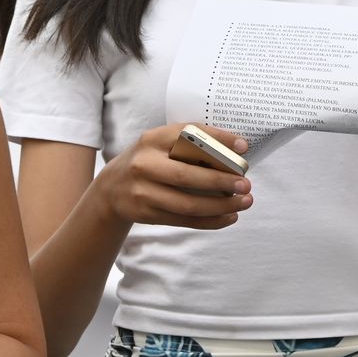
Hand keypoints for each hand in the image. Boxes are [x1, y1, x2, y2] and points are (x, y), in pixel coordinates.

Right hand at [93, 124, 252, 229]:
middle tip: (246, 184)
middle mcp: (144, 164)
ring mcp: (143, 192)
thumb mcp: (160, 145)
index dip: (217, 140)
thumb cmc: (149, 161)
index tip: (243, 147)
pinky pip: (185, 221)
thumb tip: (236, 150)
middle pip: (187, 176)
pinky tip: (229, 216)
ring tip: (244, 202)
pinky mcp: (147, 214)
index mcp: (152, 139)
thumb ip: (190, 144)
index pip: (187, 136)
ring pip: (188, 204)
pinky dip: (211, 221)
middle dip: (220, 181)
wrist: (111, 189)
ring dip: (221, 206)